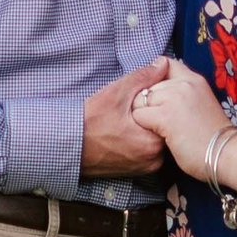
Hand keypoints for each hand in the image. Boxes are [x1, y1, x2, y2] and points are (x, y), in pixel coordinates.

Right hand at [80, 60, 169, 176]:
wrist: (67, 145)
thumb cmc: (90, 120)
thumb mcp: (117, 92)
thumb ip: (144, 77)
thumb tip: (164, 63)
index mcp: (153, 142)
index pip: (170, 116)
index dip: (160, 103)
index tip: (147, 97)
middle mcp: (153, 160)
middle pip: (164, 130)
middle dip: (155, 116)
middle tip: (135, 107)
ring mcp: (144, 169)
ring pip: (154, 141)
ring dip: (147, 129)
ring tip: (128, 119)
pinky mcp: (134, 173)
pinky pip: (145, 153)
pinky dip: (140, 141)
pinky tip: (126, 131)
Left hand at [130, 57, 231, 175]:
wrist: (225, 153)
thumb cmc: (212, 136)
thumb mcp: (201, 103)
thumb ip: (183, 93)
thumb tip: (159, 91)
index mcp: (194, 79)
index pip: (164, 63)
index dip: (156, 79)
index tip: (161, 99)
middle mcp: (183, 83)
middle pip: (147, 85)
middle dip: (149, 103)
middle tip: (164, 121)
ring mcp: (174, 97)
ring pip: (140, 100)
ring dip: (144, 116)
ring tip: (161, 129)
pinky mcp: (165, 115)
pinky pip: (139, 116)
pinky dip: (144, 128)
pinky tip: (160, 136)